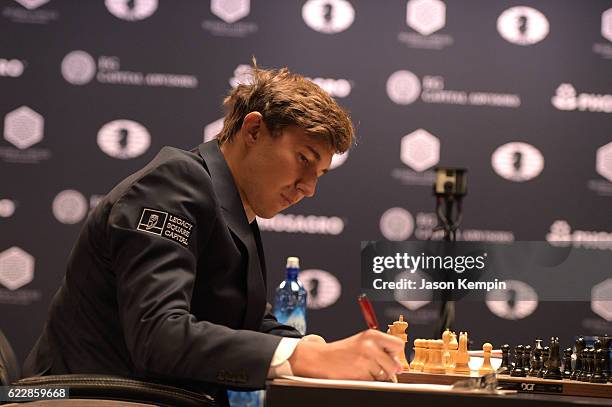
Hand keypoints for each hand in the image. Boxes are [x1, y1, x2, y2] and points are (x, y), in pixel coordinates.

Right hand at [288, 329, 403, 380]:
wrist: (322, 358)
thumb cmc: (343, 351)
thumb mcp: (363, 342)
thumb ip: (382, 349)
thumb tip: (399, 366)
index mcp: (372, 335)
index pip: (398, 345)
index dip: (395, 353)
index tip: (388, 356)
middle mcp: (371, 345)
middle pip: (394, 365)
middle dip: (387, 368)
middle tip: (372, 365)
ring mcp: (366, 360)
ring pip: (385, 375)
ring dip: (377, 375)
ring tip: (362, 367)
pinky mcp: (361, 374)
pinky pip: (374, 382)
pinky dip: (368, 380)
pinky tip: (358, 373)